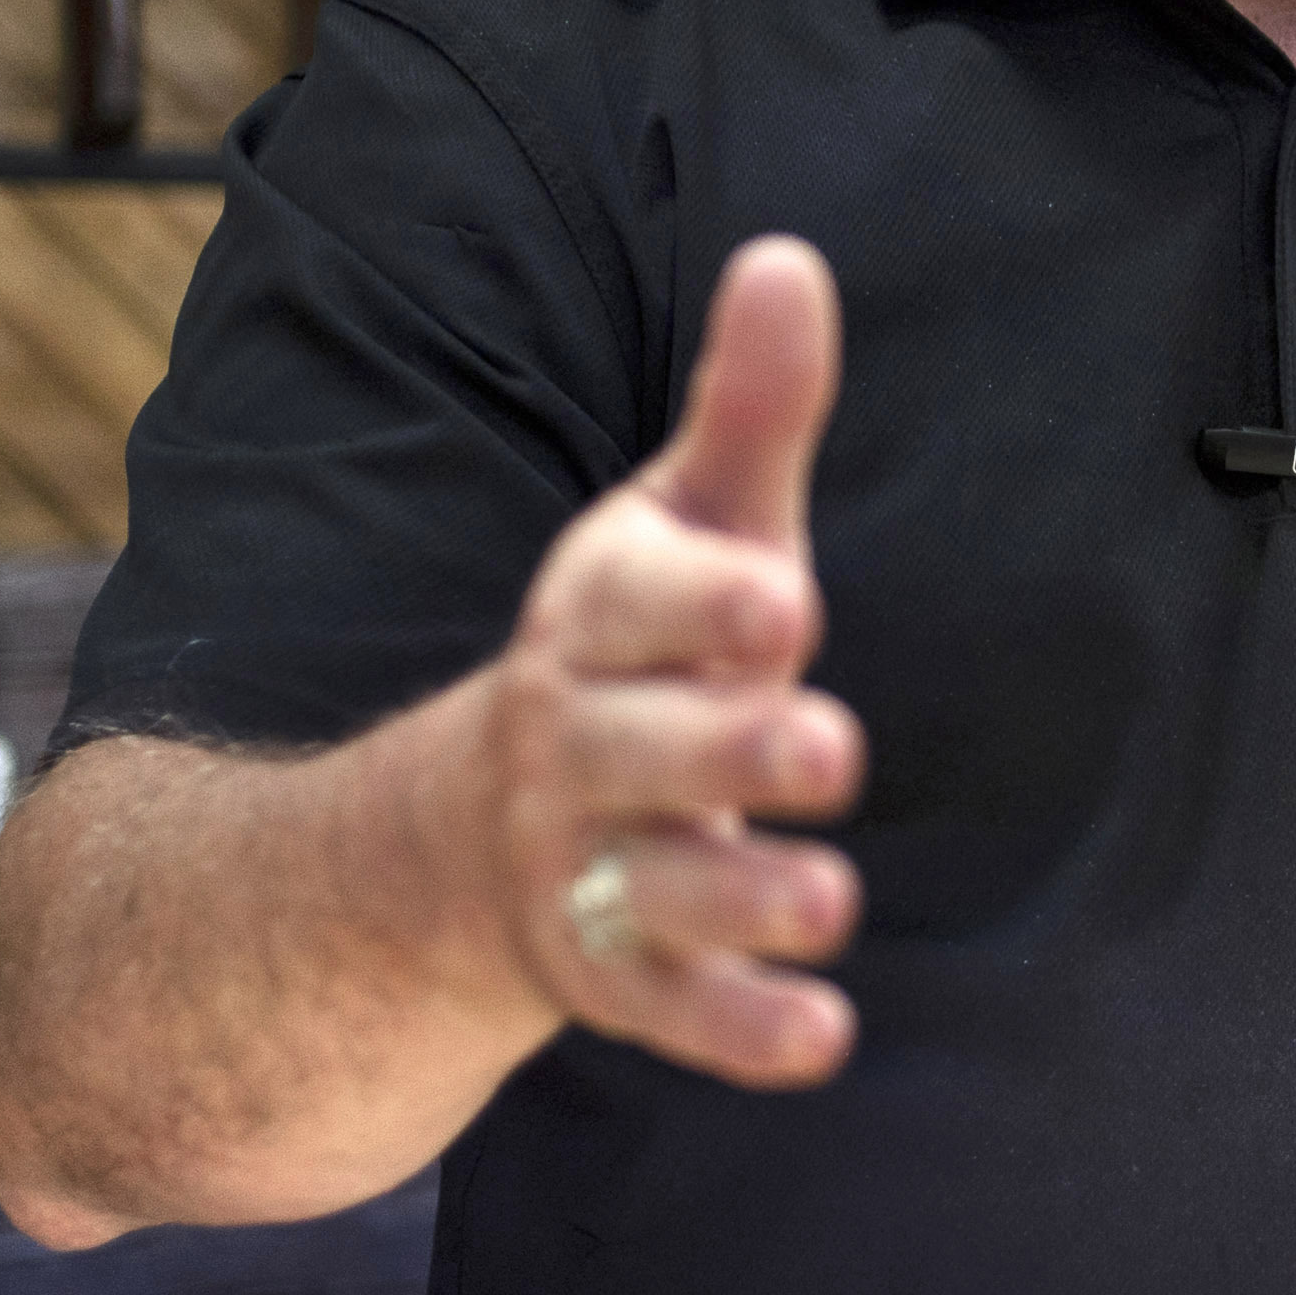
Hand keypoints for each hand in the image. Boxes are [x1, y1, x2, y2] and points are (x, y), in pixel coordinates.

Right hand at [466, 235, 867, 1085]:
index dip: (700, 606)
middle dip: (730, 753)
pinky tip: (823, 1037)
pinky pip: (668, 1011)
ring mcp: (581, 870)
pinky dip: (740, 1032)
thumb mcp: (686, 524)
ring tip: (832, 903)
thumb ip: (748, 410)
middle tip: (830, 748)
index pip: (632, 606)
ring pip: (655, 892)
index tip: (785, 602)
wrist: (462, 835)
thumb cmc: (634, 648)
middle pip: (644, 752)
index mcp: (595, 624)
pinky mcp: (609, 976)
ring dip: (744, 901)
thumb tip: (793, 256)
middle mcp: (574, 747)